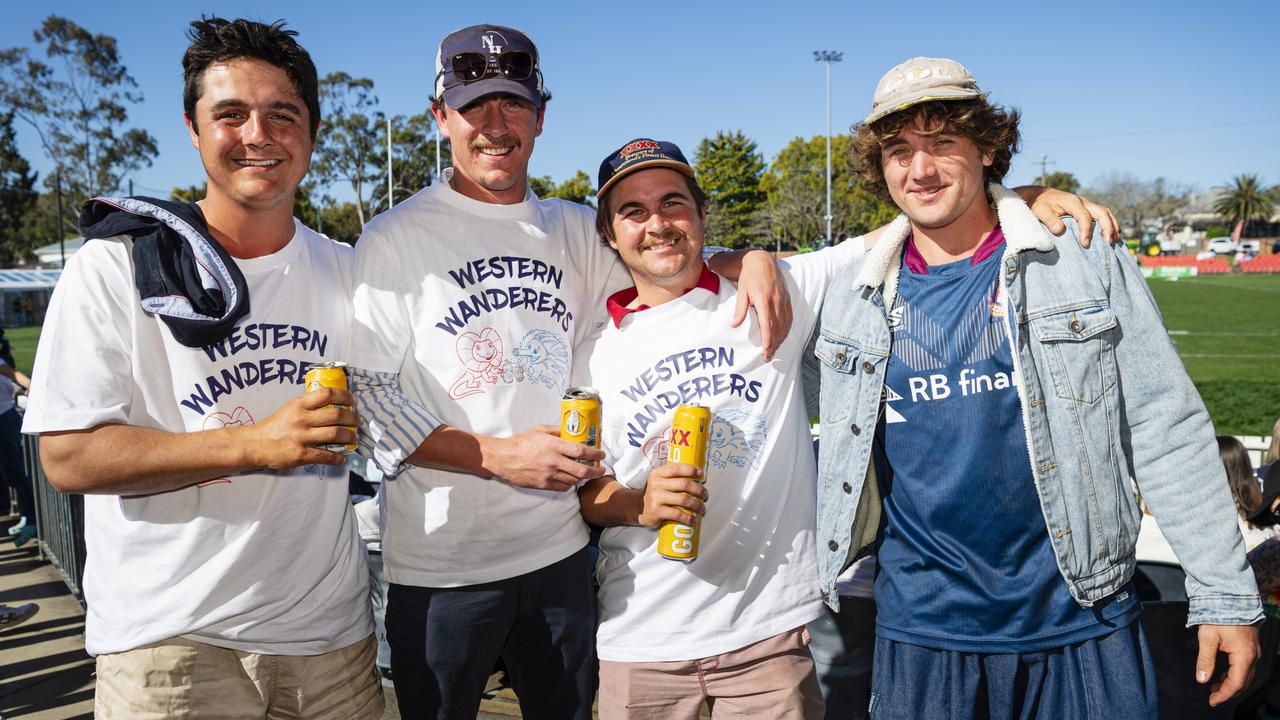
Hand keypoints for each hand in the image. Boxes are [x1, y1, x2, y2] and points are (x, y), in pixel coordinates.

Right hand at [242, 387, 358, 468]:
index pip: (326, 394)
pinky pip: (326, 455)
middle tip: (358, 421)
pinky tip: (342, 458)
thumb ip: (308, 406)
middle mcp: (302, 419)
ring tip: (354, 438)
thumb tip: (333, 405)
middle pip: (335, 414)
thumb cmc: (274, 426)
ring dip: (349, 436)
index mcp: (299, 405)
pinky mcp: (301, 454)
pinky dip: (337, 457)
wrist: (255, 444)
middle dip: (352, 418)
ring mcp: (302, 437)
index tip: (352, 401)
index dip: (344, 396)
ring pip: (335, 434)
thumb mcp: (290, 409)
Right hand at [486, 425, 604, 491]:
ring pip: (574, 481)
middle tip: (601, 470)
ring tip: (586, 474)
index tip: (601, 455)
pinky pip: (563, 487)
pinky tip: (571, 479)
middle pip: (582, 470)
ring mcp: (549, 475)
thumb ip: (558, 431)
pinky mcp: (543, 485)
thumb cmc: (521, 442)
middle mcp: (554, 461)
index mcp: (554, 445)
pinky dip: (570, 484)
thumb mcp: (540, 429)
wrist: (503, 458)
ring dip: (583, 478)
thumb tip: (572, 432)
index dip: (595, 454)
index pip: (581, 451)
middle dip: (595, 471)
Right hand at [637, 463, 706, 526]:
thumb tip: (697, 475)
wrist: (638, 507)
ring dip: (696, 505)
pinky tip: (693, 520)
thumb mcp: (659, 480)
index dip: (690, 470)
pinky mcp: (656, 511)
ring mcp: (656, 498)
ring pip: (683, 499)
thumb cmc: (655, 493)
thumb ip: (674, 477)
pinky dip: (688, 518)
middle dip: (698, 490)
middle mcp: (656, 484)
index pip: (676, 468)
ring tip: (702, 509)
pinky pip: (677, 514)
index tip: (701, 474)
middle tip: (705, 495)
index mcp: (658, 473)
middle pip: (684, 484)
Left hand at [733, 249, 792, 361]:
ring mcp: (783, 300)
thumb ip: (740, 309)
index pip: (768, 325)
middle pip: (777, 328)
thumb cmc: (749, 276)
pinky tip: (782, 336)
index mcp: (764, 300)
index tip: (766, 352)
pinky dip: (786, 329)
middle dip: (773, 344)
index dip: (768, 340)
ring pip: (785, 324)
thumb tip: (734, 325)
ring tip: (774, 350)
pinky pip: (789, 317)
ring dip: (780, 339)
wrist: (762, 260)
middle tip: (768, 357)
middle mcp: (776, 301)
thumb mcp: (741, 291)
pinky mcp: (787, 298)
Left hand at [1015, 186, 1119, 246]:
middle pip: (1102, 212)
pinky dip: (1110, 224)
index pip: (1084, 216)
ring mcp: (1087, 204)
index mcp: (1072, 202)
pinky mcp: (1087, 209)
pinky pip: (1103, 215)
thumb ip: (1050, 220)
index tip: (1085, 244)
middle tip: (1108, 243)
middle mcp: (1083, 202)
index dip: (1086, 231)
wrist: (1040, 195)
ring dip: (1112, 226)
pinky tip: (1112, 235)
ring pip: (1105, 212)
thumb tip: (1060, 230)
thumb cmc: (1040, 204)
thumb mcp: (1040, 211)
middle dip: (1107, 227)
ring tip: (1115, 241)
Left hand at [1196, 623, 1258, 705]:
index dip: (1224, 694)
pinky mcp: (1250, 647)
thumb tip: (1202, 678)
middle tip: (1212, 697)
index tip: (1212, 700)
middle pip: (1243, 682)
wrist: (1231, 598)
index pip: (1236, 683)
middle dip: (1227, 691)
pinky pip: (1244, 666)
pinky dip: (1233, 674)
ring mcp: (1253, 651)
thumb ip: (1205, 660)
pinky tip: (1222, 675)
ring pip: (1244, 675)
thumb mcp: (1207, 638)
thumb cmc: (1219, 615)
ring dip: (1230, 683)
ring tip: (1214, 687)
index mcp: (1244, 655)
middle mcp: (1253, 656)